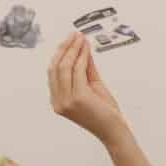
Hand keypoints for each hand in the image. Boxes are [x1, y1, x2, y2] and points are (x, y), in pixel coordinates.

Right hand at [48, 32, 126, 146]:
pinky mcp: (78, 98)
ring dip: (73, 49)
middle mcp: (58, 101)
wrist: (113, 130)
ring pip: (65, 67)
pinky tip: (86, 49)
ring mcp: (66, 101)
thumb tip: (82, 48)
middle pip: (55, 67)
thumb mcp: (91, 86)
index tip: (69, 40)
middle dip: (65, 48)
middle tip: (74, 35)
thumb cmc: (104, 112)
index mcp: (57, 100)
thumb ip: (85, 68)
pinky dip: (81, 57)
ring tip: (80, 38)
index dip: (60, 53)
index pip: (53, 72)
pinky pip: (77, 71)